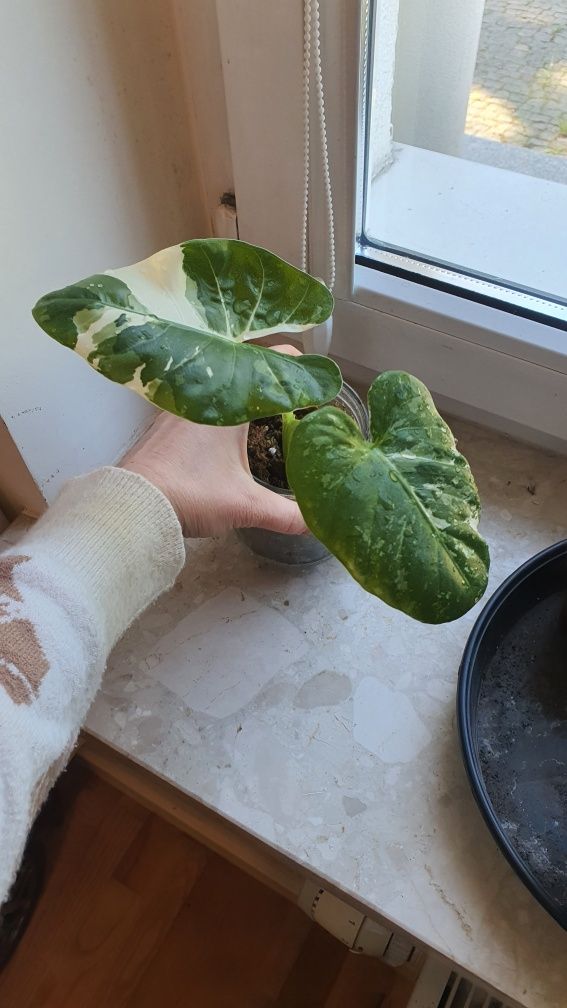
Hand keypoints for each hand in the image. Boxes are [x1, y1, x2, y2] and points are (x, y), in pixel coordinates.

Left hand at [120, 345, 306, 538]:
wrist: (133, 503)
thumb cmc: (189, 493)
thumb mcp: (244, 505)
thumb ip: (284, 514)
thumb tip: (314, 524)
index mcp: (228, 403)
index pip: (266, 365)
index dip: (293, 364)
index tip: (311, 373)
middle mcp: (202, 395)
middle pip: (242, 368)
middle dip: (269, 376)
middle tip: (292, 389)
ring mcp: (180, 407)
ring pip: (217, 383)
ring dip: (241, 389)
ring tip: (265, 404)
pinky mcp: (165, 423)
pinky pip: (199, 399)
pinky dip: (219, 404)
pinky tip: (226, 425)